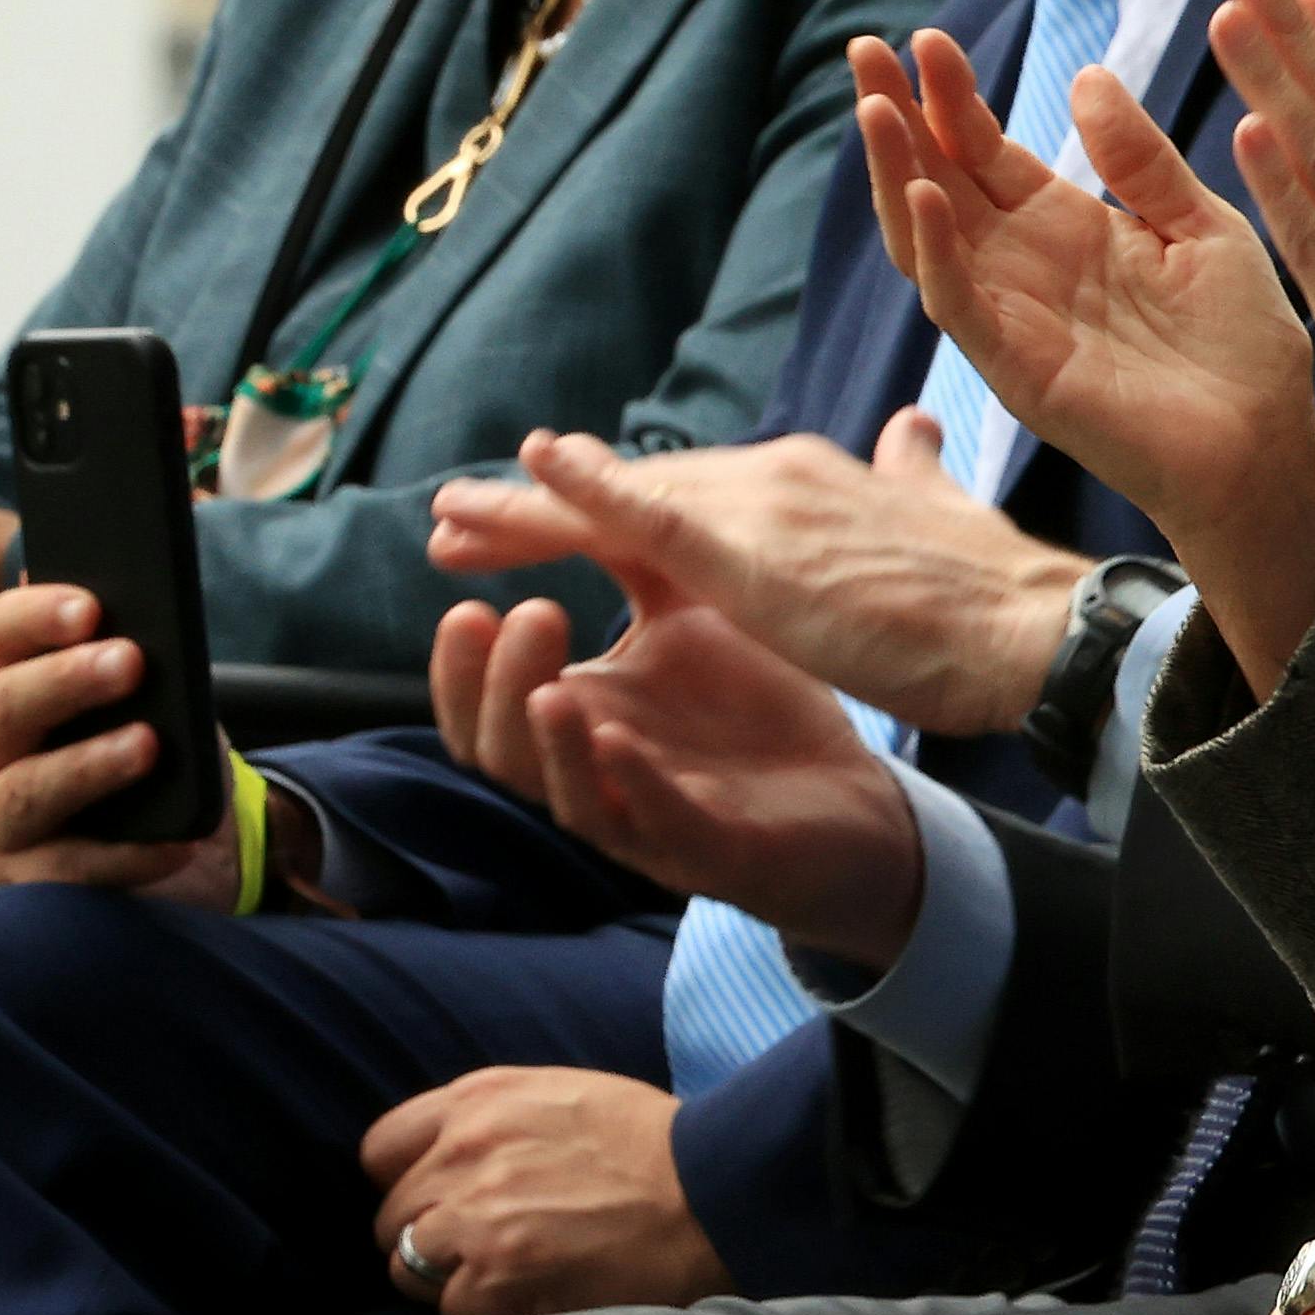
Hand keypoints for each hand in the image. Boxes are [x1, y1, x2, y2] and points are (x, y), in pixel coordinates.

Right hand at [0, 580, 240, 904]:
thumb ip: (138, 665)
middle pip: (6, 707)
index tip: (91, 607)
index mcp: (4, 687)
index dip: (36, 615)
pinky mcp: (22, 881)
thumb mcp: (154, 703)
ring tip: (149, 744)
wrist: (177, 843)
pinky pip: (70, 868)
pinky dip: (127, 855)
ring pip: (27, 790)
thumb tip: (152, 627)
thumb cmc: (154, 758)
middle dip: (68, 680)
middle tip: (131, 660)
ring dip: (89, 763)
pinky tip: (176, 843)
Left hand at [357, 1067, 726, 1314]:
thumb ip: (491, 1117)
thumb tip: (438, 1160)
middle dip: (432, 1236)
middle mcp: (464, 1153)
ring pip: (410, 1268)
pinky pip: (454, 1310)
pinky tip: (539, 1295)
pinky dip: (490, 1312)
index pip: (382, 1150)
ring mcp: (474, 1220)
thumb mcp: (564, 1095)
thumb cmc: (654, 1146)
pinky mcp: (494, 1280)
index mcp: (479, 1100)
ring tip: (516, 1274)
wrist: (717, 1191)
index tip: (442, 1199)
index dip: (409, 1181)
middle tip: (492, 1246)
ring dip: (453, 1278)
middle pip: (393, 1217)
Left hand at [427, 416, 1074, 740]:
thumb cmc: (993, 595)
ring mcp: (766, 506)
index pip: (683, 490)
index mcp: (813, 477)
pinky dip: (588, 489)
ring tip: (447, 526)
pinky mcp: (759, 551)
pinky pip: (652, 516)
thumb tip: (912, 432)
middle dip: (539, 507)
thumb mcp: (938, 519)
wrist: (1032, 630)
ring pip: (622, 501)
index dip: (604, 501)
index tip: (540, 511)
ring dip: (527, 512)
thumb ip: (911, 475)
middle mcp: (778, 474)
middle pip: (636, 490)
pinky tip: (532, 468)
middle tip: (453, 520)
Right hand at [436, 566, 928, 968]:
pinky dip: (637, 784)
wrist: (859, 795)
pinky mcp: (715, 853)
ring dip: (550, 743)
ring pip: (568, 800)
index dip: (463, 656)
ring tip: (549, 687)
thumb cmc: (761, 710)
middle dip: (495, 685)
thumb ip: (639, 555)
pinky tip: (620, 739)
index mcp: (583, 721)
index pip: (486, 700)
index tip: (456, 588)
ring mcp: (652, 821)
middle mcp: (597, 776)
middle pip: (502, 750)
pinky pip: (661, 827)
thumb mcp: (696, 619)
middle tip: (511, 613)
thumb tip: (576, 461)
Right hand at [853, 33, 1314, 692]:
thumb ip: (1140, 160)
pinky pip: (960, 307)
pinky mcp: (1018, 370)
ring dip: (897, 174)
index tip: (928, 40)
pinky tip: (925, 196)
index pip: (986, 152)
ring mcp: (1013, 319)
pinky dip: (938, 253)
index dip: (954, 99)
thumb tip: (1085, 76)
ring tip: (876, 108)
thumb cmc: (1239, 344)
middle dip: (898, 118)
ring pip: (927, 239)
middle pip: (938, 182)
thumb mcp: (1200, 225)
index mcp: (1066, 229)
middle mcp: (1024, 269)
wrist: (1266, 440)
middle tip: (863, 50)